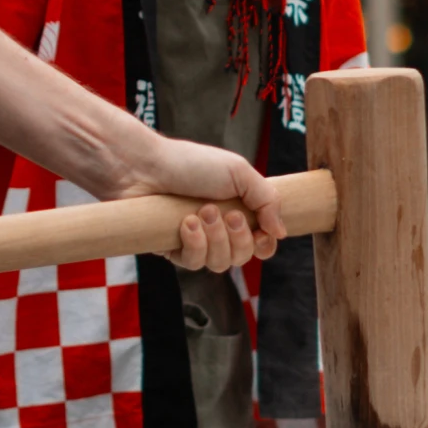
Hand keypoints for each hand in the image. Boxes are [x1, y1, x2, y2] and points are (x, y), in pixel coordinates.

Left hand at [122, 137, 284, 271]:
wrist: (145, 167)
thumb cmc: (190, 163)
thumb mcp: (239, 172)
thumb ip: (268, 200)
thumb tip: (281, 232)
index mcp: (238, 209)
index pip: (261, 243)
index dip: (264, 245)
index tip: (261, 234)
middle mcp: (218, 229)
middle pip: (243, 257)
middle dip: (239, 238)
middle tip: (227, 213)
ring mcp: (195, 241)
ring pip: (220, 264)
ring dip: (216, 238)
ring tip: (202, 212)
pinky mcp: (172, 250)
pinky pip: (193, 263)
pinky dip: (194, 244)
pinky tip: (185, 223)